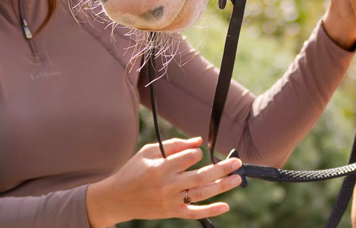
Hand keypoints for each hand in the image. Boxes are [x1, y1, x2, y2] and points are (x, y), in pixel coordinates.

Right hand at [86, 136, 242, 226]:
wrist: (117, 198)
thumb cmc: (134, 170)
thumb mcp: (149, 152)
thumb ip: (174, 145)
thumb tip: (198, 142)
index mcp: (161, 167)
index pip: (189, 158)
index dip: (196, 153)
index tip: (197, 152)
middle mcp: (168, 185)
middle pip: (201, 176)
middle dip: (221, 168)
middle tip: (237, 162)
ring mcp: (171, 201)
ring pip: (202, 194)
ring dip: (222, 186)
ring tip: (237, 178)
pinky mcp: (172, 213)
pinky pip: (195, 213)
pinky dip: (211, 211)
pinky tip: (226, 205)